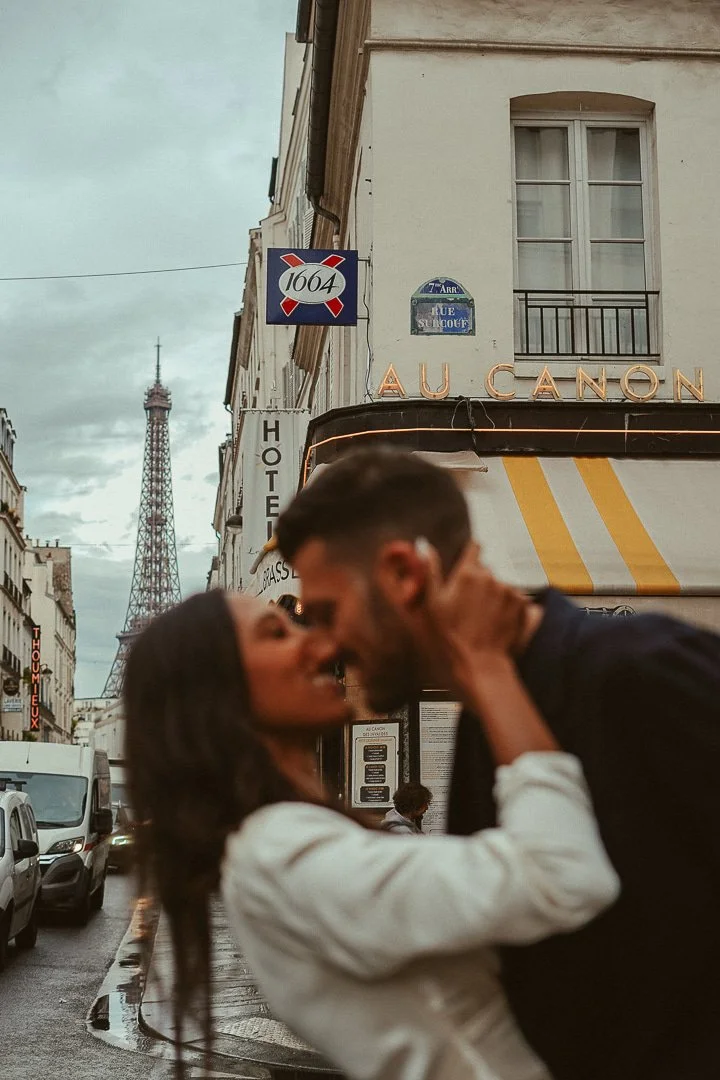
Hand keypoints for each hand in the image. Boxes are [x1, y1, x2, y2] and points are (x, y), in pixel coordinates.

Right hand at [421, 540, 527, 697]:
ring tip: (485, 617)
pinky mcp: (524, 605)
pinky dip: (510, 606)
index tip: (468, 565)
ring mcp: (510, 591)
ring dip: (495, 594)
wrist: (479, 663)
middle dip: (480, 581)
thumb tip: (423, 545)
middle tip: (470, 605)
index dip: (471, 554)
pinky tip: (499, 621)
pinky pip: (517, 598)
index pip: (475, 547)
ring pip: (502, 584)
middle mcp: (492, 577)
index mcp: (468, 574)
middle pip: (488, 570)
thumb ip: (429, 571)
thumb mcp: (432, 604)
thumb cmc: (450, 636)